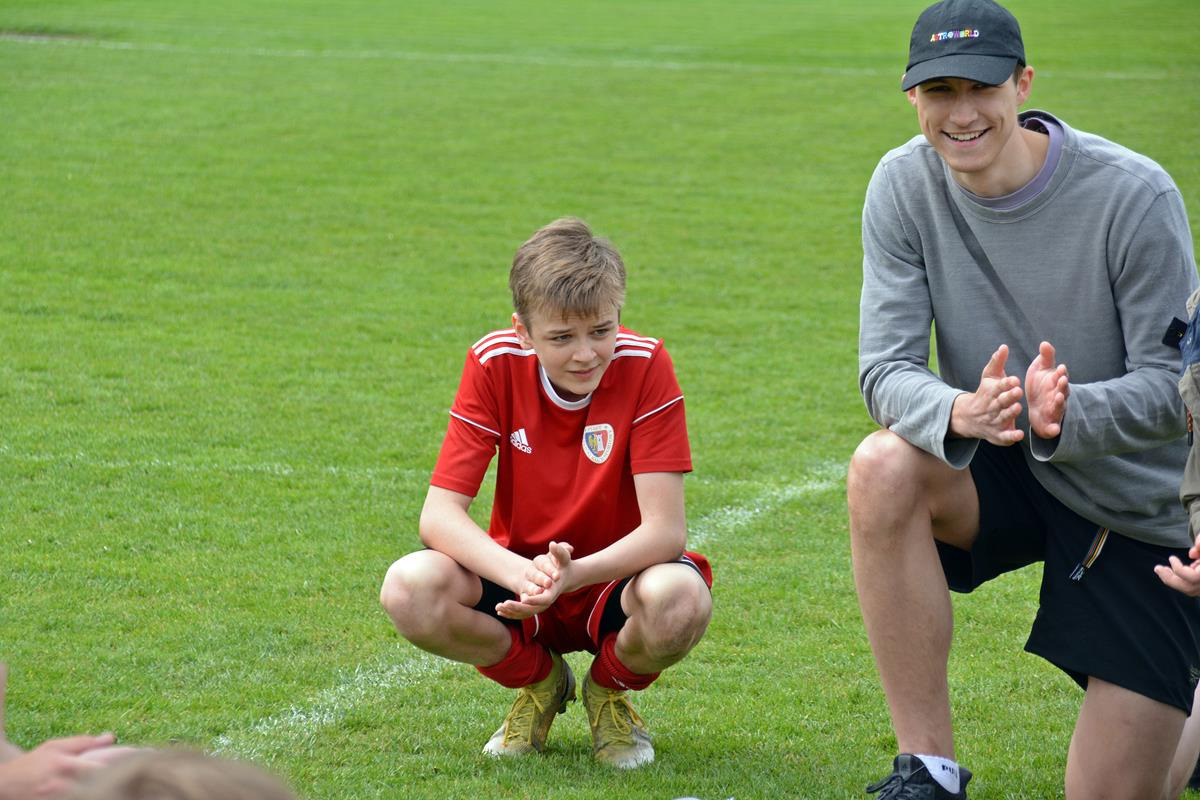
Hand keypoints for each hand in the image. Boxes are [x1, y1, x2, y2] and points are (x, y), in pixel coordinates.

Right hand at [0, 733, 118, 799]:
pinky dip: (89, 796)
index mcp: (65, 765)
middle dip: (111, 783)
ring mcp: (57, 799)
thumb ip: (83, 743)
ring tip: (112, 789)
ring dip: (101, 792)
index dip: (118, 767)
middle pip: (97, 786)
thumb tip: (111, 737)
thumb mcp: (54, 747)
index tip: (130, 764)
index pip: (101, 767)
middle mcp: (61, 784)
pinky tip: (95, 793)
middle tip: (122, 779)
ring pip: (89, 795)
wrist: (4, 786)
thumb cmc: (33, 763)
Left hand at [496, 542, 573, 619]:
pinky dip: (511, 613)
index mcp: (553, 592)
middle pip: (532, 609)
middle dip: (518, 607)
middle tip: (505, 604)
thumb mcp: (563, 557)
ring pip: (524, 613)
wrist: (565, 576)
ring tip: (498, 608)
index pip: (544, 599)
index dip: (534, 600)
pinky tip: (498, 611)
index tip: (523, 598)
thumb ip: (559, 551)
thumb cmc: (563, 565)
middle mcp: (546, 601)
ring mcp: (540, 605)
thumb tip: (553, 544)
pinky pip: (521, 613)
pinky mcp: (533, 606)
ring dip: (511, 612)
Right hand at [950, 345, 1023, 444]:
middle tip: (1018, 391)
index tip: (1014, 379)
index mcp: (991, 391)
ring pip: (1002, 417)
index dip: (1006, 383)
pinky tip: (1019, 435)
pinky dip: (1011, 437)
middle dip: (1009, 397)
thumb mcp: (989, 377)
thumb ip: (997, 362)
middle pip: (1001, 401)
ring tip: (1017, 407)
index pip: (999, 386)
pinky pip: (1004, 436)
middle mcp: (992, 406)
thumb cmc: (985, 393)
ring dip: (1009, 413)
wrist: (969, 417)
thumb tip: (1004, 346)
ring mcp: (994, 421)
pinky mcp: (998, 434)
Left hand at [1025, 341, 1068, 438]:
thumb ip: (1045, 358)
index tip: (1060, 367)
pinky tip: (1054, 430)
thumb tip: (1044, 342)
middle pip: (1062, 391)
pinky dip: (1054, 429)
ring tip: (1058, 398)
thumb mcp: (1040, 370)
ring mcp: (1055, 410)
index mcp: (1056, 383)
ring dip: (1060, 403)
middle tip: (1062, 380)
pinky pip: (1053, 427)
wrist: (1035, 407)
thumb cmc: (1040, 386)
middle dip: (1063, 386)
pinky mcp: (1049, 424)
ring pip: (1059, 407)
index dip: (1060, 372)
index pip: (1060, 377)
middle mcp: (1058, 396)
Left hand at [1154, 542, 1199, 596]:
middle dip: (1171, 579)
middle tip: (1157, 568)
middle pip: (1189, 588)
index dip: (1180, 569)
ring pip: (1189, 590)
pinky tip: (1170, 572)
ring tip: (1160, 570)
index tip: (1171, 558)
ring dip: (1172, 580)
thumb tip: (1191, 553)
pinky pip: (1190, 588)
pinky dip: (1179, 581)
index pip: (1193, 577)